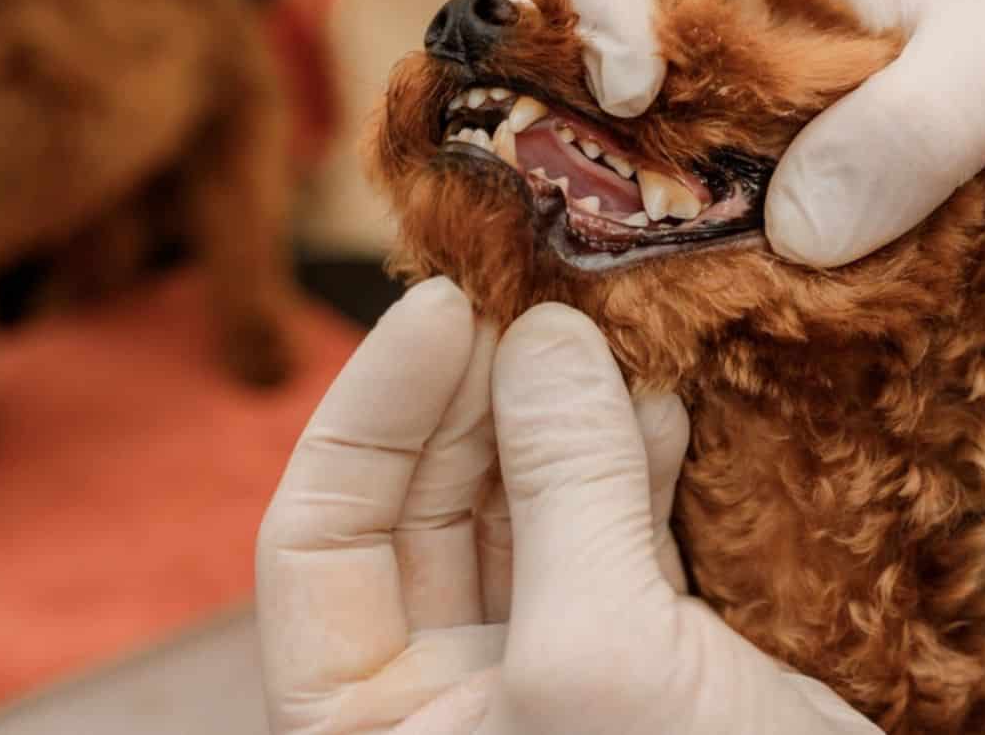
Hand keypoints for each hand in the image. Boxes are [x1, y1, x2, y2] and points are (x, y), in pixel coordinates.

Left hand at [256, 280, 877, 733]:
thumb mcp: (598, 656)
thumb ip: (563, 489)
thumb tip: (543, 335)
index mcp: (372, 726)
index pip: (319, 538)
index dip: (370, 412)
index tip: (444, 306)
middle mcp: (444, 693)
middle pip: (429, 504)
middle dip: (483, 395)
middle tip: (537, 294)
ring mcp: (546, 666)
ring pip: (529, 503)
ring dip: (565, 412)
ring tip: (604, 327)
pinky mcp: (642, 647)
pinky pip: (615, 526)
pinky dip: (637, 457)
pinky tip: (665, 400)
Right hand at [565, 0, 984, 263]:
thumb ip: (917, 126)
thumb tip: (795, 229)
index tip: (630, 87)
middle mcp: (748, 35)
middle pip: (600, 51)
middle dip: (575, 123)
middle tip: (599, 211)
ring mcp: (759, 131)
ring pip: (638, 157)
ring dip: (630, 215)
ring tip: (648, 281)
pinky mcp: (786, 212)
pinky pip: (705, 234)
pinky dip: (695, 273)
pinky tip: (712, 312)